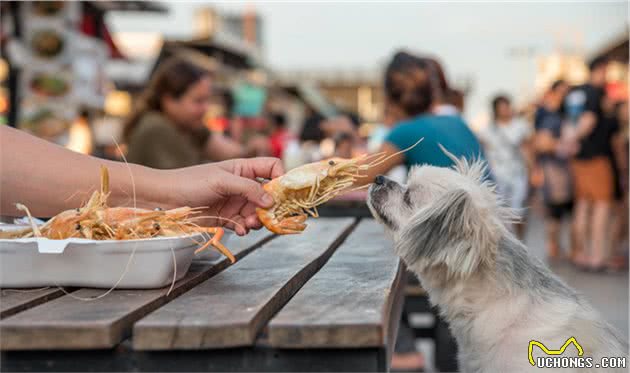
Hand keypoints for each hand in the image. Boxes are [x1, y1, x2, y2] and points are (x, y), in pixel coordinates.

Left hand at [168, 157, 283, 234]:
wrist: (164, 199)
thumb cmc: (190, 182)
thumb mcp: (222, 181)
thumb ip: (248, 189)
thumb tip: (271, 200)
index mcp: (243, 169)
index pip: (271, 168)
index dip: (281, 178)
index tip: (283, 193)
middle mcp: (242, 185)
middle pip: (268, 194)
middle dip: (270, 206)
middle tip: (267, 216)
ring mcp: (235, 202)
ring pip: (258, 212)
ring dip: (258, 220)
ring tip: (249, 224)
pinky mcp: (227, 218)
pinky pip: (244, 224)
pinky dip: (245, 229)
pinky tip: (240, 230)